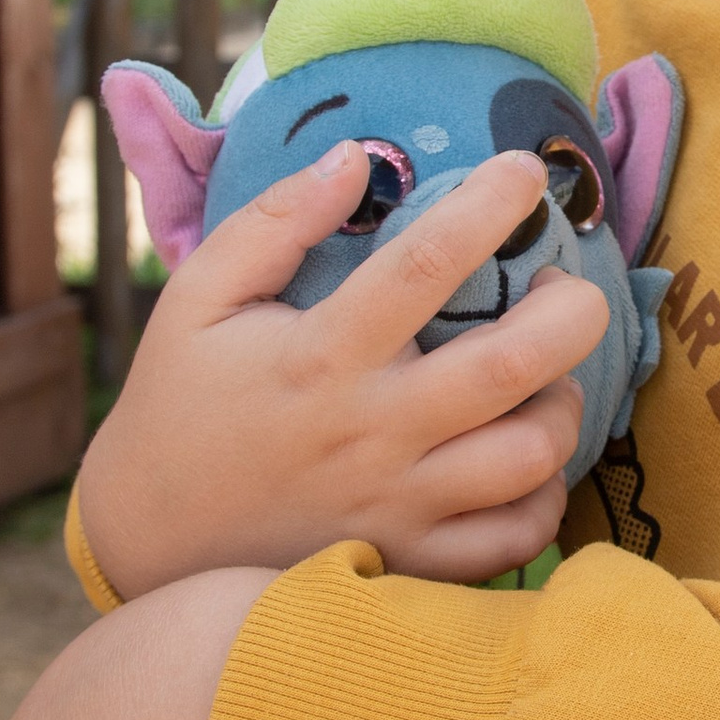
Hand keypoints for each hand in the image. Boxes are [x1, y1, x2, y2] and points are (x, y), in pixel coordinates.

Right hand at [76, 144, 612, 597]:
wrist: (148, 538)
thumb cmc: (180, 403)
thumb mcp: (197, 297)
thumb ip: (272, 222)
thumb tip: (353, 158)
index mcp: (321, 355)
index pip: (426, 264)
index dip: (490, 206)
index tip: (524, 173)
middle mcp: (372, 431)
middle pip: (512, 367)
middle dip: (571, 312)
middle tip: (564, 289)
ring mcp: (397, 505)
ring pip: (531, 456)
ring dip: (563, 404)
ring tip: (546, 377)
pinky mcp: (410, 561)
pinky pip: (515, 538)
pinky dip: (545, 497)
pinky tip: (524, 455)